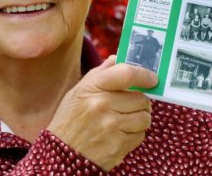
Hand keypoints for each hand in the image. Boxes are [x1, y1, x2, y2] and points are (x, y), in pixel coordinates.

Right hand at [47, 56, 157, 170]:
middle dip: (140, 102)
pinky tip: (120, 134)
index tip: (152, 78)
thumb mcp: (79, 91)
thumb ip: (100, 73)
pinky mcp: (118, 146)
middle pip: (141, 98)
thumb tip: (118, 58)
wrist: (60, 154)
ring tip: (125, 121)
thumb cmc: (70, 119)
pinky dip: (134, 134)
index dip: (144, 75)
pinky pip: (140, 136)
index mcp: (93, 87)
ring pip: (144, 118)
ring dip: (139, 119)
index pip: (127, 73)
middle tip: (131, 105)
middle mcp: (102, 105)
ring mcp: (111, 127)